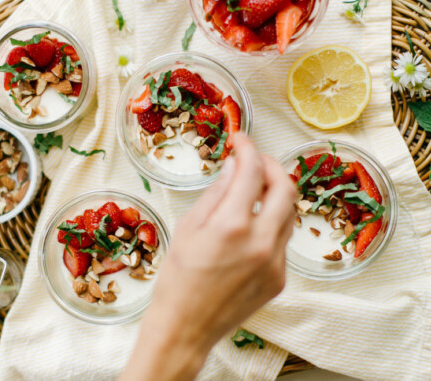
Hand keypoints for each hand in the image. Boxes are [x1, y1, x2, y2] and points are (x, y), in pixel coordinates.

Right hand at [121, 134, 296, 380]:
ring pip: (289, 213)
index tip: (239, 139)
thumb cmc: (177, 279)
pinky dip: (270, 222)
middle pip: (286, 186)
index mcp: (232, 226)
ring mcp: (275, 262)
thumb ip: (216, 194)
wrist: (186, 327)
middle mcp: (261, 242)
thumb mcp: (188, 228)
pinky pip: (282, 239)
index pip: (252, 171)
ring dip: (274, 193)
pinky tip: (249, 226)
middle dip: (271, 165)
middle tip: (253, 159)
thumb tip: (233, 166)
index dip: (247, 147)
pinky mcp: (280, 278)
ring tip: (252, 190)